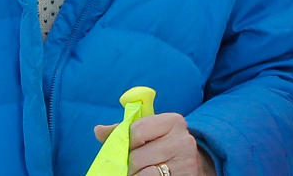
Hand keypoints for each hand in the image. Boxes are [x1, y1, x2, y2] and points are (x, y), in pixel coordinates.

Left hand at [94, 113, 216, 175]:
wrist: (193, 163)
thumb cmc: (163, 145)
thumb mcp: (150, 133)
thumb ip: (124, 131)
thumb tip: (98, 130)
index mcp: (173, 121)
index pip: (137, 130)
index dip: (126, 142)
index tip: (127, 148)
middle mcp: (183, 140)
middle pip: (137, 157)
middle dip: (129, 165)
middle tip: (132, 166)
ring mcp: (186, 163)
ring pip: (145, 174)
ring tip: (141, 172)